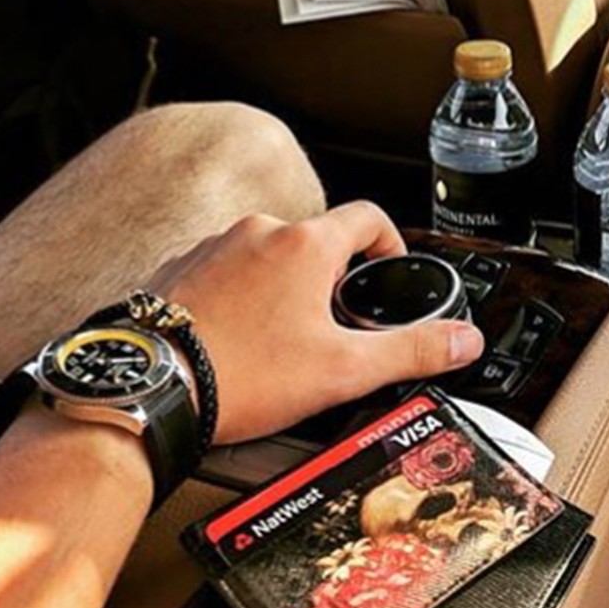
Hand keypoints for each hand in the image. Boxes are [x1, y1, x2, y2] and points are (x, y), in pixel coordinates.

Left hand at [148, 202, 483, 444]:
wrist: (145, 390)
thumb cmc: (239, 375)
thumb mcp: (343, 370)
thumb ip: (412, 351)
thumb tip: (462, 339)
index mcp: (305, 244)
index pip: (369, 218)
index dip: (390, 245)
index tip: (388, 273)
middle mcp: (257, 232)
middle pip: (316, 240)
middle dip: (330, 280)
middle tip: (333, 328)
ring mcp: (211, 248)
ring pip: (266, 256)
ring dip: (282, 288)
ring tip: (280, 343)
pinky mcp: (175, 272)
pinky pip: (223, 273)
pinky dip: (237, 299)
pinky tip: (235, 343)